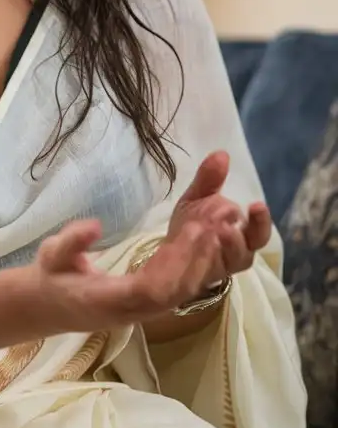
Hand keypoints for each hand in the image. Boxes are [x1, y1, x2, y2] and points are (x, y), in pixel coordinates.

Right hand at [31, 152, 271, 334]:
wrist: (50, 306)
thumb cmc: (52, 278)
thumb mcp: (50, 256)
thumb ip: (70, 242)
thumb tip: (94, 225)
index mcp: (109, 301)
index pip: (151, 290)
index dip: (177, 264)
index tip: (195, 232)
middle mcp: (134, 311)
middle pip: (177, 290)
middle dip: (201, 256)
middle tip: (220, 219)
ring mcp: (146, 309)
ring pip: (184, 289)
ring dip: (206, 257)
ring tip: (223, 221)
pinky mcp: (152, 300)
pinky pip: (180, 284)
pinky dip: (197, 260)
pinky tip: (209, 232)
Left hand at [156, 150, 270, 294]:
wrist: (167, 256)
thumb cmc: (190, 228)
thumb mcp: (198, 199)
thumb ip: (210, 179)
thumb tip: (222, 153)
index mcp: (242, 232)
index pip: (258, 226)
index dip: (259, 217)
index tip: (257, 204)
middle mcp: (241, 249)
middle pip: (258, 240)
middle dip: (258, 226)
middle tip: (255, 210)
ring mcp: (226, 263)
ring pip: (240, 253)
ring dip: (232, 240)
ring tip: (222, 228)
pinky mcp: (212, 274)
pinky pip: (216, 264)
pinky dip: (213, 253)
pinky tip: (207, 240)